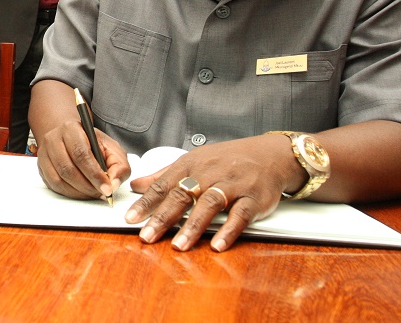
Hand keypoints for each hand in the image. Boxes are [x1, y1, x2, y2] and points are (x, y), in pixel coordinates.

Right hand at [36, 118, 129, 200]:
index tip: (107, 188)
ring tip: (93, 193)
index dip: (94, 174)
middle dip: (88, 186)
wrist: (71, 137)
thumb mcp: (111, 148)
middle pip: (68, 168)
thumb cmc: (93, 144)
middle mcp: (53, 139)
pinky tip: (81, 192)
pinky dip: (70, 193)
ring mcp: (44, 153)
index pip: (81, 153)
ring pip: (59, 179)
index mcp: (71, 128)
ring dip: (79, 192)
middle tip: (101, 193)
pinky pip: (54, 185)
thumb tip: (114, 183)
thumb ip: (119, 165)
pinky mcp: (41, 166)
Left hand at [125, 134, 303, 251]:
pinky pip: (240, 214)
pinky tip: (217, 245)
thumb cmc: (228, 160)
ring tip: (179, 246)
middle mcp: (209, 173)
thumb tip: (136, 185)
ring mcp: (232, 185)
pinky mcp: (253, 197)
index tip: (130, 218)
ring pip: (209, 204)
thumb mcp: (193, 161)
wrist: (270, 155)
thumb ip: (164, 175)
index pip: (164, 184)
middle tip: (147, 236)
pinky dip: (229, 230)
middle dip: (163, 217)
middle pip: (182, 194)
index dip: (146, 202)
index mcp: (191, 165)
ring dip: (192, 226)